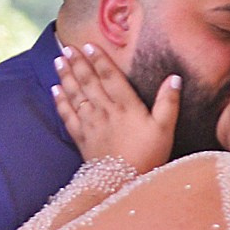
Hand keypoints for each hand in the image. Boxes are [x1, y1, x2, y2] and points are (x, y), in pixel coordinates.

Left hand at [54, 43, 178, 173]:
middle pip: (89, 82)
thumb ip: (169, 102)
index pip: (110, 77)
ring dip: (66, 76)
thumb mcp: (165, 129)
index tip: (88, 45)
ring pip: (75, 95)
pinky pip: (67, 115)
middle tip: (67, 47)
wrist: (123, 184)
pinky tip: (55, 89)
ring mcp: (90, 124)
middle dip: (77, 63)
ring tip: (58, 61)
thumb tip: (174, 78)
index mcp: (126, 106)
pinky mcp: (81, 138)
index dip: (99, 60)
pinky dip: (60, 101)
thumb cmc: (148, 156)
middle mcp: (105, 111)